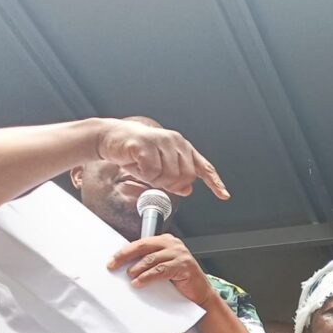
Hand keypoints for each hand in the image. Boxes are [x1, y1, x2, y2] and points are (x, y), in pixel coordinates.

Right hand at [95, 118, 227, 198]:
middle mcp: (175, 141)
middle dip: (171, 184)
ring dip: (155, 181)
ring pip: (169, 176)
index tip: (224, 195)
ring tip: (144, 170)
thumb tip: (188, 189)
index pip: (203, 167)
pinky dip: (144, 176)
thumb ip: (174, 178)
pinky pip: (152, 172)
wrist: (108, 138)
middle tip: (155, 178)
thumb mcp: (157, 168)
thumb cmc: (134, 152)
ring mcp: (161, 141)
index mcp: (182, 147)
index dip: (214, 182)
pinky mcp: (146, 144)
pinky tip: (137, 166)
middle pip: (186, 176)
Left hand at [108, 234, 214, 305]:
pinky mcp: (184, 266)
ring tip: (130, 277)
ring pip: (151, 259)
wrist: (200, 293)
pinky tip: (139, 282)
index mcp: (166, 241)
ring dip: (137, 269)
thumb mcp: (162, 267)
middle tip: (114, 265)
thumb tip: (125, 266)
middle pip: (143, 247)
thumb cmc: (180, 281)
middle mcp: (173, 244)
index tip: (112, 261)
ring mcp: (180, 254)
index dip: (125, 251)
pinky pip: (160, 270)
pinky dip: (147, 277)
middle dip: (125, 256)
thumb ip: (149, 262)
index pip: (141, 243)